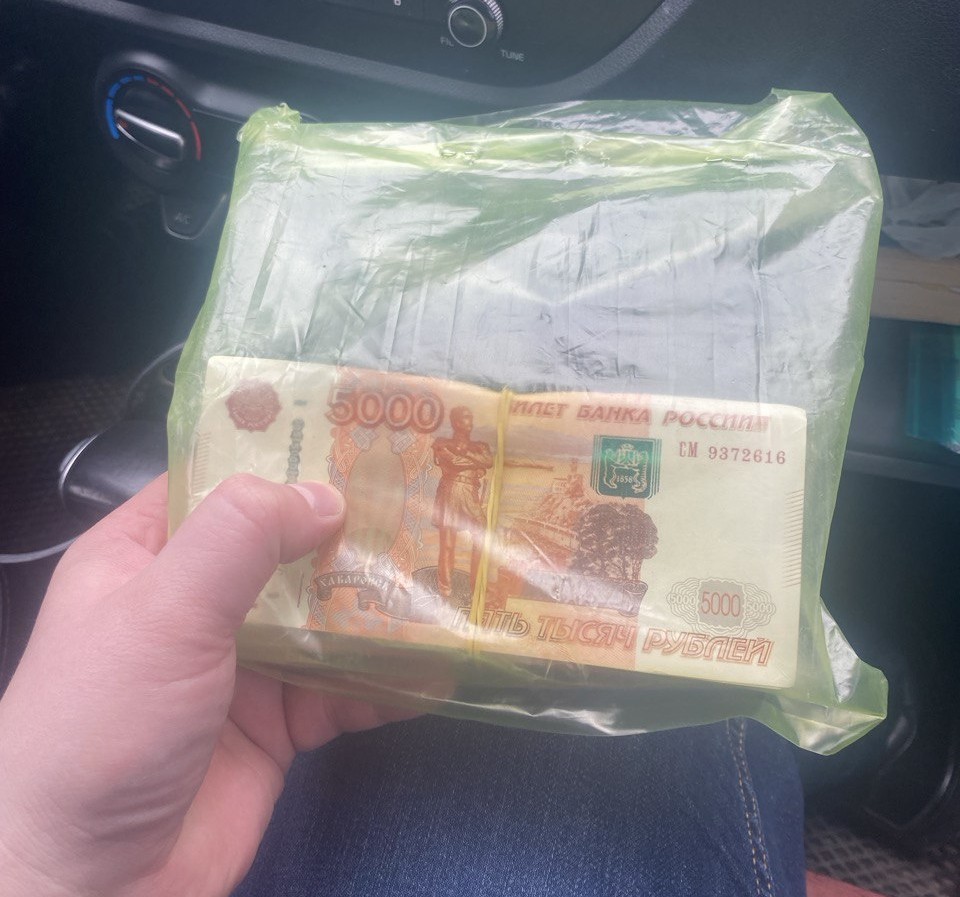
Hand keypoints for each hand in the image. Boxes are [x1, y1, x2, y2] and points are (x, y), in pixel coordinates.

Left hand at [0, 474, 399, 896]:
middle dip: (352, 529)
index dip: (283, 453)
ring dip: (382, 605)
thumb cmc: (104, 724)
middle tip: (428, 501)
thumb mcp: (162, 610)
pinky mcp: (280, 721)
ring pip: (326, 615)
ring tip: (448, 578)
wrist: (95, 885)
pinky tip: (438, 670)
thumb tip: (326, 494)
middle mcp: (198, 601)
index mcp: (148, 554)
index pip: (220, 481)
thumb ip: (239, 538)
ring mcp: (243, 662)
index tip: (358, 433)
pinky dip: (389, 681)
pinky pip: (345, 687)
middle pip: (288, 546)